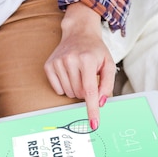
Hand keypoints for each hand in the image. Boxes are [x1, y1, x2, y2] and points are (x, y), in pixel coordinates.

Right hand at [45, 2, 116, 129]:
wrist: (79, 33)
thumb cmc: (95, 50)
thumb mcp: (108, 64)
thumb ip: (108, 84)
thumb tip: (100, 102)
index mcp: (88, 60)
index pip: (90, 91)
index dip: (92, 109)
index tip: (93, 123)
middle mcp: (71, 60)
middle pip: (79, 93)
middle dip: (86, 91)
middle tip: (88, 77)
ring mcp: (58, 62)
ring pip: (68, 93)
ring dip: (75, 89)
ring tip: (79, 74)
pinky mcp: (49, 66)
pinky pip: (57, 89)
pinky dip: (65, 87)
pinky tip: (69, 74)